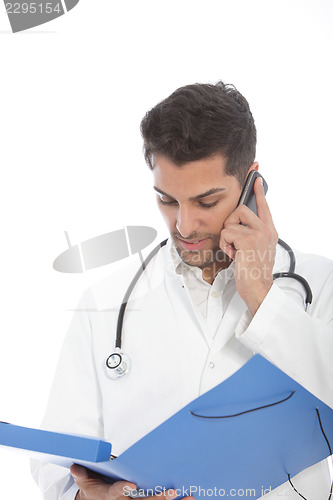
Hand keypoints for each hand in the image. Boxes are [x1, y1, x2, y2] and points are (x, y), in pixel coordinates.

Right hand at [71, 464, 191, 499]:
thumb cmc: (93, 487)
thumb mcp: (85, 482)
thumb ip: (82, 475)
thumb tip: (74, 467)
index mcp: (110, 496)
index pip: (116, 493)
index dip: (123, 490)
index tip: (131, 486)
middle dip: (159, 499)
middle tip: (172, 492)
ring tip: (190, 498)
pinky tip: (189, 499)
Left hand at [219, 176, 277, 315]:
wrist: (258, 288)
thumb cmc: (254, 271)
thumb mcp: (257, 249)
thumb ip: (252, 234)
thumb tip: (237, 225)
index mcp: (269, 231)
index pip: (264, 206)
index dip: (259, 191)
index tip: (256, 179)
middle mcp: (265, 230)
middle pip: (241, 209)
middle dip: (230, 223)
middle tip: (232, 239)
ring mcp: (257, 234)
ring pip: (230, 222)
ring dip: (226, 238)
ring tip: (234, 251)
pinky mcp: (247, 240)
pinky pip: (226, 233)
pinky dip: (225, 245)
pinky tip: (233, 255)